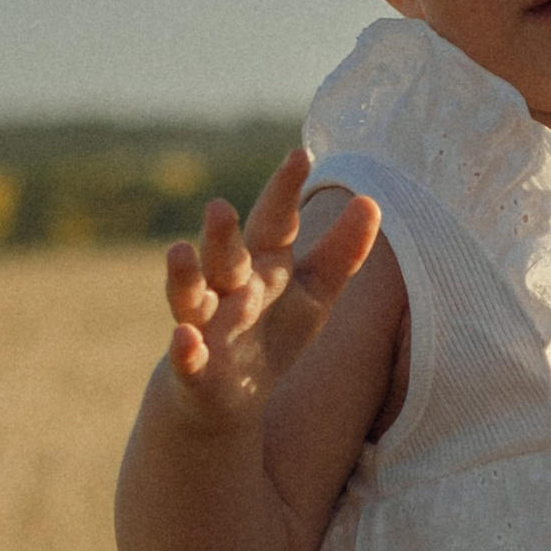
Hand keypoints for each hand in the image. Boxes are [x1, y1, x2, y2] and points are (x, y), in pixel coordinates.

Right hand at [161, 149, 381, 430]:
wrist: (226, 395)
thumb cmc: (273, 333)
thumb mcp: (313, 294)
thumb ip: (341, 253)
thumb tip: (372, 202)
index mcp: (261, 267)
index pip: (273, 223)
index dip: (284, 192)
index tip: (300, 155)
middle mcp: (228, 289)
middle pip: (225, 256)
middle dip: (221, 233)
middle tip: (219, 206)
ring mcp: (205, 326)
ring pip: (190, 297)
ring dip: (184, 276)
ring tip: (179, 250)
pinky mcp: (194, 369)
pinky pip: (186, 359)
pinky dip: (184, 350)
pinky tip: (185, 340)